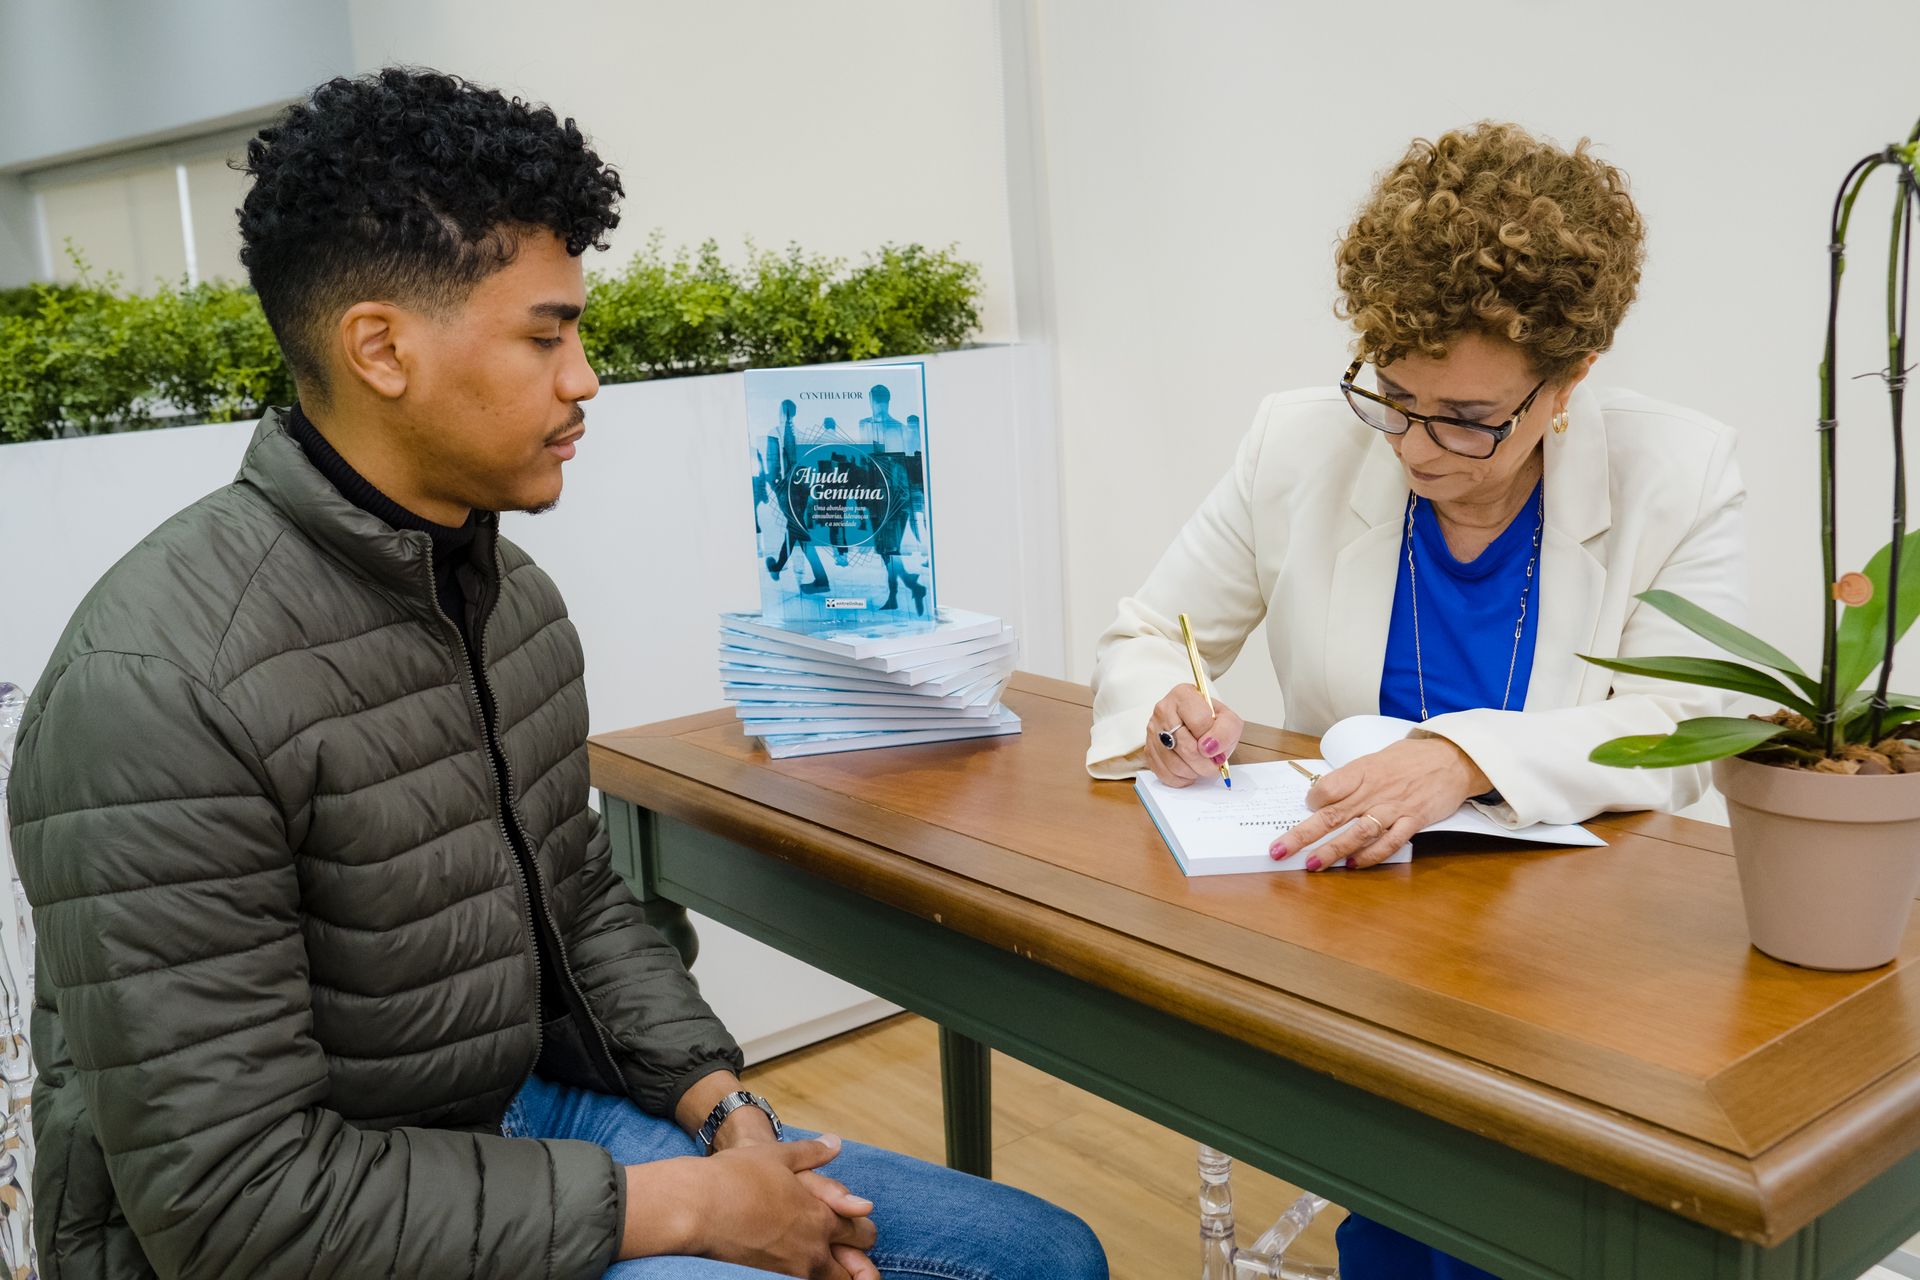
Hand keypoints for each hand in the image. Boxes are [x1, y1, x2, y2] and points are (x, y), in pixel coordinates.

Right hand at [620, 1135, 877, 1277]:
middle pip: (857, 1269)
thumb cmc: (735, 1176)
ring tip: (832, 1267)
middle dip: (861, 1263)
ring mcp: (792, 1270)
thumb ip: (812, 1152)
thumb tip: (835, 1143)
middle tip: (855, 1257)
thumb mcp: (778, 1156)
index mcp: (821, 1217)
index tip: (858, 1225)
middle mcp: (813, 1249)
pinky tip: (800, 1268)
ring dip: (836, 1275)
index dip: (863, 1229)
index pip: (863, 1233)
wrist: (695, 1206)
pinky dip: (809, 1278)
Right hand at [1144, 684, 1243, 786]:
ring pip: (1175, 764)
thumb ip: (1226, 730)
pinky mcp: (1148, 750)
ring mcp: (1152, 731)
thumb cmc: (1210, 721)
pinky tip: (1190, 769)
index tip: (1217, 744)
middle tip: (1214, 763)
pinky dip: (1182, 778)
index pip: (1199, 722)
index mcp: (1183, 695)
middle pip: (1186, 747)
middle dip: (1205, 763)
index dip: (1213, 738)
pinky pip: (1165, 774)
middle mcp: (1163, 710)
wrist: (1196, 725)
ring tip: (1202, 766)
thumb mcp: (1228, 720)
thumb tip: (1210, 748)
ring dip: (1195, 772)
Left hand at [1268, 737, 1490, 870]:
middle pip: (1332, 815)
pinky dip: (1371, 856)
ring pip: (1357, 832)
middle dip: (1302, 835)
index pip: (1327, 788)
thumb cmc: (1410, 758)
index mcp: (1361, 771)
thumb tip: (1322, 797)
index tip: (1305, 809)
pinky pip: (1389, 842)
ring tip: (1312, 865)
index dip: (1311, 801)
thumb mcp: (1375, 759)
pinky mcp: (1413, 821)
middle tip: (1280, 850)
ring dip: (1333, 850)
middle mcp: (1374, 790)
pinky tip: (1354, 865)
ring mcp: (1394, 808)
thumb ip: (1351, 779)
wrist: (1452, 757)